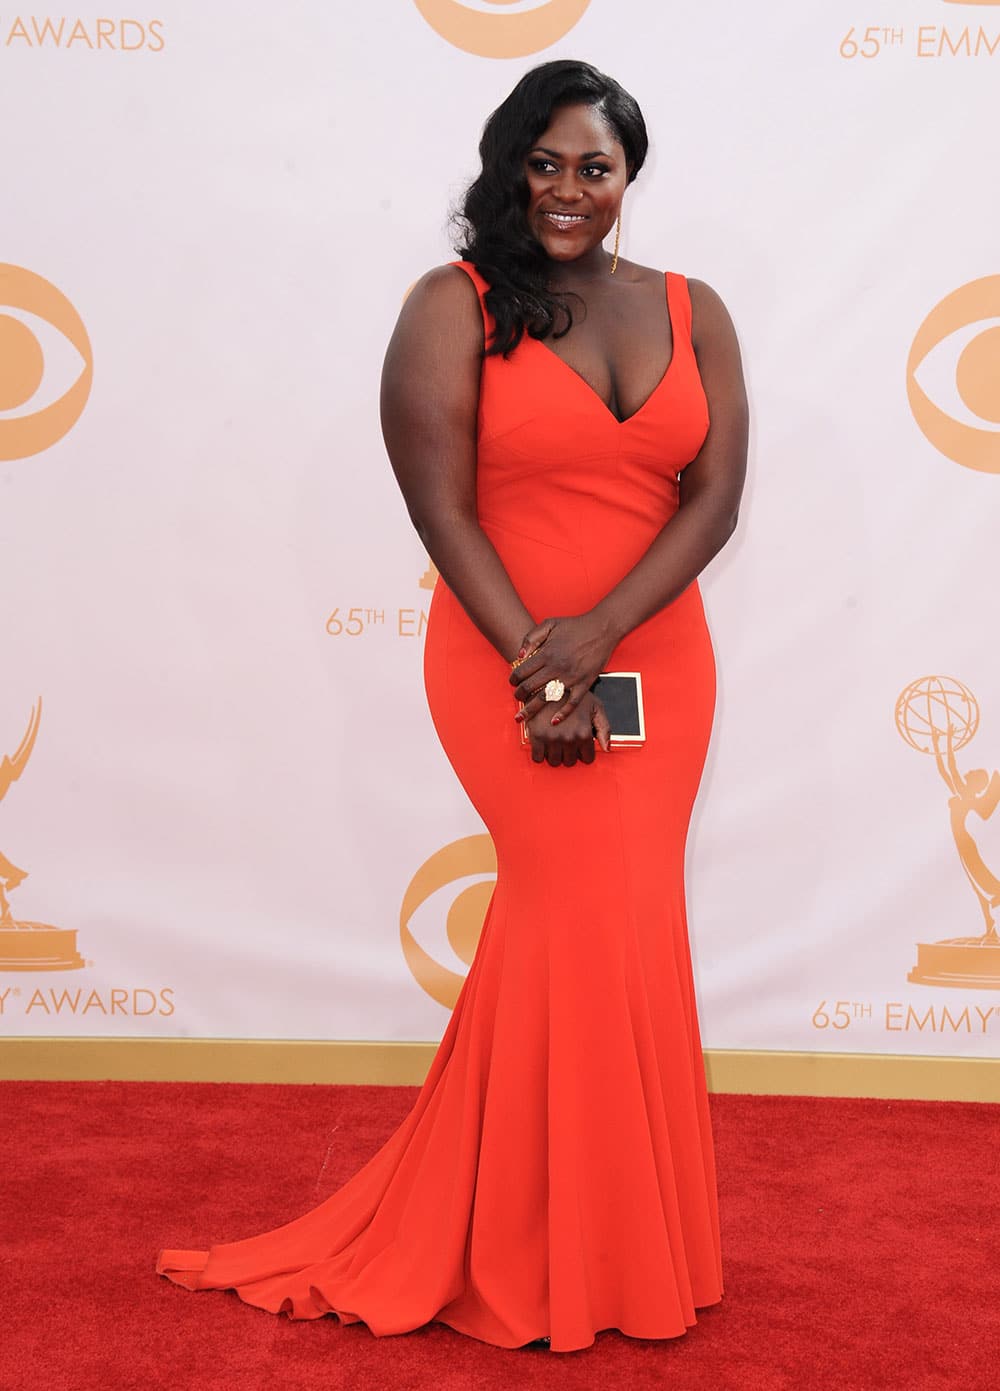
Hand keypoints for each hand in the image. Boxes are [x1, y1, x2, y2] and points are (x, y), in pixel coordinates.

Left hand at [510, 612, 616, 726]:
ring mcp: (571, 677)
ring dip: (532, 709)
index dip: (514, 679)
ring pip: (546, 698)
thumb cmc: (575, 626)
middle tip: (516, 699)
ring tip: (523, 717)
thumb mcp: (550, 624)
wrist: (602, 628)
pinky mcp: (585, 683)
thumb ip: (531, 638)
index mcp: (547, 653)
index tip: (512, 682)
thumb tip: (519, 655)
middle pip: (531, 687)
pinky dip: (563, 713)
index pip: (523, 671)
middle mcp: (557, 667)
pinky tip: (554, 721)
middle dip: (519, 696)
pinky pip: (572, 702)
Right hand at [525, 693, 610, 765]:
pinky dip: (540, 755)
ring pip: (554, 762)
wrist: (548, 682)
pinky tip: (542, 746)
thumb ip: (604, 728)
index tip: (578, 746)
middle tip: (565, 742)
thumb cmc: (573, 693)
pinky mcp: (536, 736)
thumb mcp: (595, 707)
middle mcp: (569, 738)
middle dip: (568, 754)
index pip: (587, 758)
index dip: (583, 752)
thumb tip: (607, 748)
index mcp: (584, 733)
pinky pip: (538, 758)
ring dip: (554, 755)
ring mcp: (552, 738)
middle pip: (570, 762)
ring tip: (554, 743)